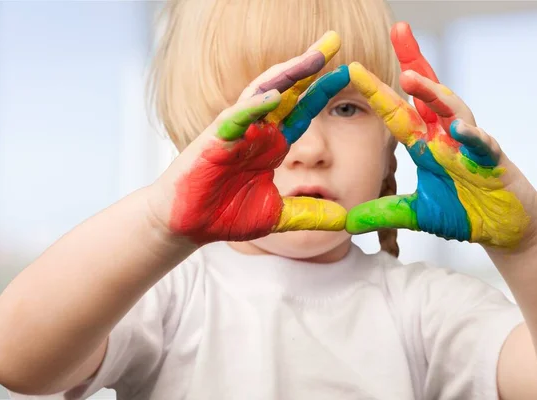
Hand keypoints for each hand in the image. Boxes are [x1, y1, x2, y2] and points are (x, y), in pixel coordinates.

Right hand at [151, 32, 349, 244]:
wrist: (189, 226)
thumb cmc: (225, 215)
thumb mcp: (278, 216)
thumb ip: (309, 214)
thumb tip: (344, 219)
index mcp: (271, 145)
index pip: (302, 111)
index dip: (322, 91)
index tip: (347, 71)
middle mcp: (256, 131)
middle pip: (287, 90)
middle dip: (309, 66)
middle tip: (333, 40)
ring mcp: (236, 131)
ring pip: (263, 93)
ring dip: (287, 74)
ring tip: (314, 56)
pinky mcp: (215, 140)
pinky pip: (236, 117)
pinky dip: (254, 106)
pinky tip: (275, 95)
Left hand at [346, 23, 536, 248]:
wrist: (506, 228)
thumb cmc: (465, 212)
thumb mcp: (418, 214)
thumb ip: (385, 213)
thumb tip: (348, 221)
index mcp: (426, 146)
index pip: (398, 113)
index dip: (378, 91)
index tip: (354, 68)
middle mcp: (447, 138)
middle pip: (429, 94)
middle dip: (413, 63)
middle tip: (398, 31)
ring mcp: (471, 147)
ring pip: (454, 110)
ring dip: (434, 93)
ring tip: (409, 78)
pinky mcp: (494, 163)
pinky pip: (483, 145)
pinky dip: (471, 136)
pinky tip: (456, 128)